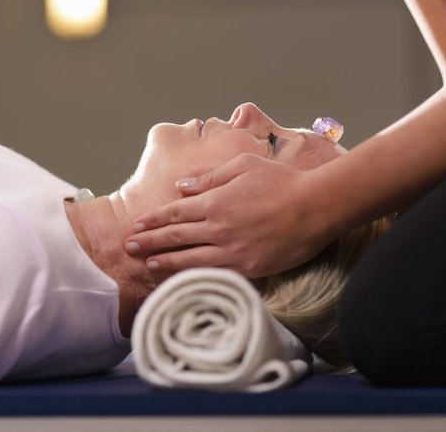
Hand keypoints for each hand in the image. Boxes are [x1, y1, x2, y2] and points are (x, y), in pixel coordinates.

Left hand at [125, 153, 332, 277]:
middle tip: (129, 247)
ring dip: (165, 262)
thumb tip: (182, 186)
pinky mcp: (248, 268)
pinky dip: (194, 276)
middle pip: (175, 237)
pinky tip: (182, 279)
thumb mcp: (243, 167)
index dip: (154, 219)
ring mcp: (232, 251)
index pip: (175, 213)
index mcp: (215, 201)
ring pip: (189, 259)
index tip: (137, 225)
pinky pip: (214, 274)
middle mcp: (218, 228)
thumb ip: (210, 177)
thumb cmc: (282, 182)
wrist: (316, 207)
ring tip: (148, 265)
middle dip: (149, 242)